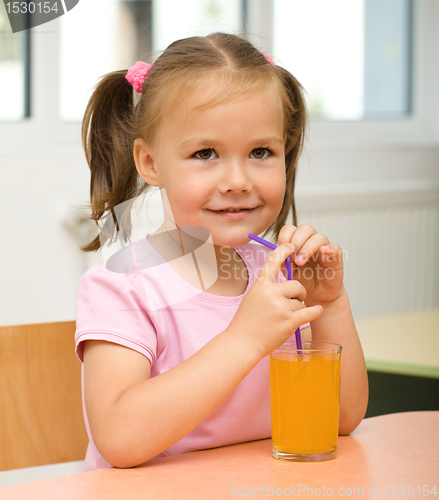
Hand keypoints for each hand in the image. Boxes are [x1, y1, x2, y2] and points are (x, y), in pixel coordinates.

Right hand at [228, 243, 321, 357]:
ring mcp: (280, 307)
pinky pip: (309, 312)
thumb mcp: (252, 298)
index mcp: (260, 285)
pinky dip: (315, 312)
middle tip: (294, 302)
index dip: (283, 252)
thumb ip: (267, 288)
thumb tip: (283, 281)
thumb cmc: (246, 322)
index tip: (290, 245)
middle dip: (299, 293)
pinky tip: (317, 311)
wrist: (242, 343)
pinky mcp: (289, 321)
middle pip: (296, 285)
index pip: (273, 262)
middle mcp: (270, 293)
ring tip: (285, 319)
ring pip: (301, 302)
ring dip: (298, 309)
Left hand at [277, 224, 344, 303]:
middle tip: (291, 257)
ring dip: (307, 248)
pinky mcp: (335, 257)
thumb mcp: (287, 270)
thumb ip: (281, 259)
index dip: (285, 235)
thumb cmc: (302, 280)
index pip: (291, 229)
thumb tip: (275, 250)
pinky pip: (335, 248)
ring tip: (300, 262)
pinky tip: (322, 253)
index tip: (280, 247)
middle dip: (296, 241)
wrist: (316, 294)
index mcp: (298, 241)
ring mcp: (324, 248)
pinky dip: (328, 249)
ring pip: (319, 237)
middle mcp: (311, 241)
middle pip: (305, 229)